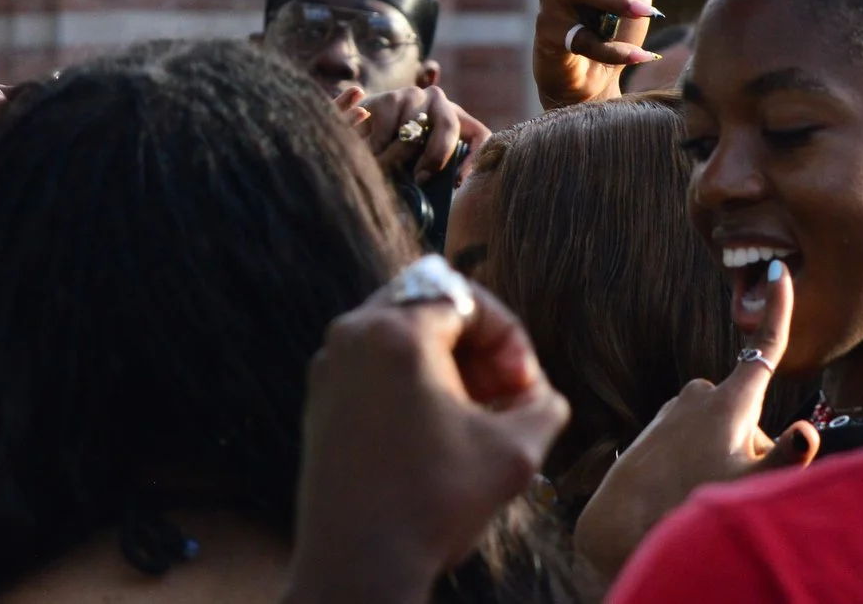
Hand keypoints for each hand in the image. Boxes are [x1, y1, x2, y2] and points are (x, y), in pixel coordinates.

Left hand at [282, 275, 569, 603]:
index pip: (468, 299)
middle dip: (476, 342)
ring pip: (400, 329)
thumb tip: (538, 392)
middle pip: (430, 303)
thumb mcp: (516, 453)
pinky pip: (373, 360)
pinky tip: (436, 427)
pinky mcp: (319, 395)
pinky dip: (410, 377)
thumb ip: (542, 403)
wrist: (357, 564)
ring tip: (473, 412)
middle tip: (501, 391)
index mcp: (396, 332)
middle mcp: (352, 333)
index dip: (509, 338)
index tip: (523, 387)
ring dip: (445, 359)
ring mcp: (329, 363)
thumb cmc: (433, 505)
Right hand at [341, 83, 486, 183]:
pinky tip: (371, 153)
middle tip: (420, 179)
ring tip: (385, 169)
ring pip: (413, 132)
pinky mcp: (387, 98)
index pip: (479, 134)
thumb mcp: (424, 165)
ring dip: (398, 157)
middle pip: (449, 126)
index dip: (475, 158)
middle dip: (435, 156)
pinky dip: (378, 150)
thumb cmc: (399, 156)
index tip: (458, 182)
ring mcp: (412, 95)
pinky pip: (387, 132)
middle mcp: (437, 100)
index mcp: (455, 118)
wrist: (362, 134)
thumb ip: (440, 173)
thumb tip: (453, 187)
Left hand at [572, 261, 816, 584]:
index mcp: (730, 400)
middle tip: (734, 481)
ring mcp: (679, 404)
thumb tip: (807, 430)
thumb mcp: (746, 483)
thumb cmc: (687, 501)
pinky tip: (682, 482)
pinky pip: (699, 435)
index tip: (781, 272)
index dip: (779, 311)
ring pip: (726, 427)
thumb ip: (784, 458)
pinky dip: (703, 455)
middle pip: (752, 412)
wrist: (622, 516)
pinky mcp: (663, 420)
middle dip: (755, 443)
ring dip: (728, 453)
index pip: (765, 348)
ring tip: (702, 486)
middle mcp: (702, 392)